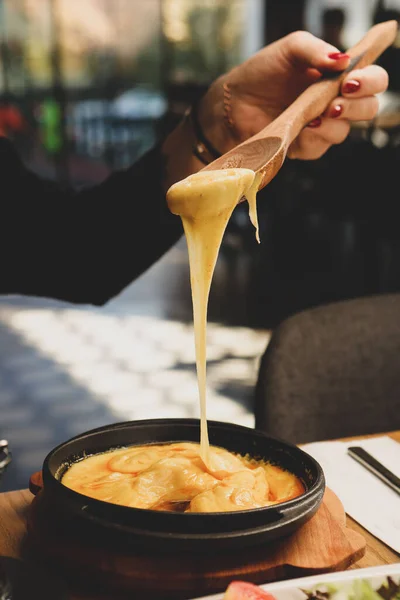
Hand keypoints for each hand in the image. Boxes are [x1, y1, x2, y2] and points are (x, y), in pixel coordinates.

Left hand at [199, 31, 388, 160]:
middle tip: (335, 102)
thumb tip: (343, 60)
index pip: (372, 79)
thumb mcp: (290, 49)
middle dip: (357, 106)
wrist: (232, 103)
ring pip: (344, 131)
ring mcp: (321, 126)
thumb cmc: (261, 73)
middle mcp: (334, 101)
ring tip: (315, 115)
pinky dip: (313, 138)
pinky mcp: (305, 147)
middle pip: (369, 109)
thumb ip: (316, 50)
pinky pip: (319, 148)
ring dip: (333, 124)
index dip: (370, 81)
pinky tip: (302, 128)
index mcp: (338, 76)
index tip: (351, 81)